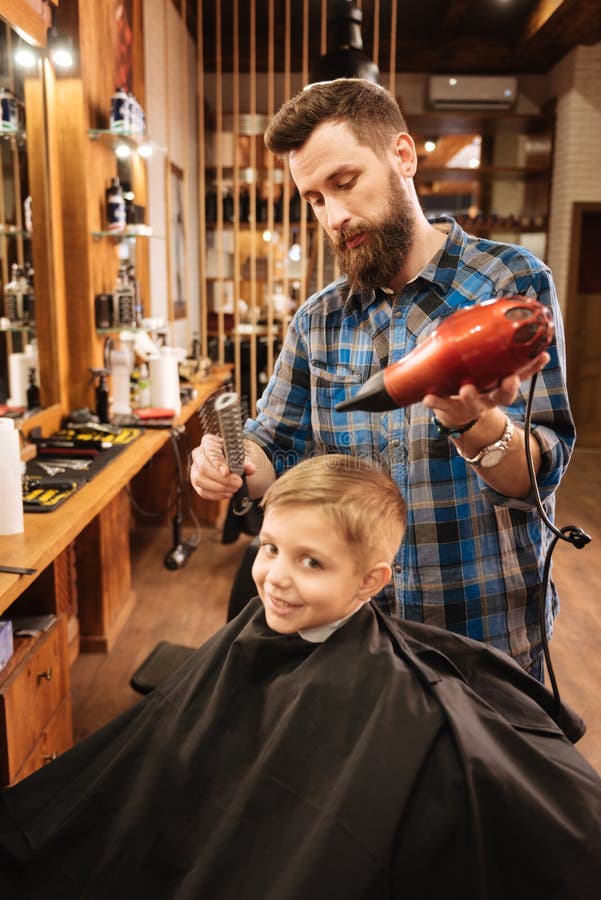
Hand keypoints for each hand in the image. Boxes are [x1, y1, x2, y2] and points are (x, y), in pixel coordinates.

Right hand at [190, 433, 255, 500]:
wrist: (228, 462)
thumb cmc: (232, 456)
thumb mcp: (240, 456)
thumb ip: (246, 462)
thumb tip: (251, 469)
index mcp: (208, 442)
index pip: (209, 451)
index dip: (217, 463)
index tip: (227, 472)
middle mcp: (198, 454)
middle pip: (203, 467)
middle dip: (221, 479)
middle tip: (237, 484)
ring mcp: (195, 469)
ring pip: (199, 480)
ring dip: (218, 488)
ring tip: (233, 490)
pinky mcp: (195, 482)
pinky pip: (202, 491)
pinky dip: (215, 495)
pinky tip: (227, 494)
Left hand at [423, 351, 549, 428]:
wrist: (457, 413)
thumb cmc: (478, 384)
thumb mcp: (492, 371)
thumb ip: (503, 352)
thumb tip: (510, 319)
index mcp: (500, 387)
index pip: (519, 379)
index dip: (531, 370)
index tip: (541, 358)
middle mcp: (488, 398)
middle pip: (502, 396)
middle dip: (507, 388)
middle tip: (508, 380)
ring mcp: (469, 405)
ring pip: (473, 402)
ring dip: (470, 395)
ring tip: (466, 388)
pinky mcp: (449, 409)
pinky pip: (442, 405)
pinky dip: (436, 402)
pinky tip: (428, 397)